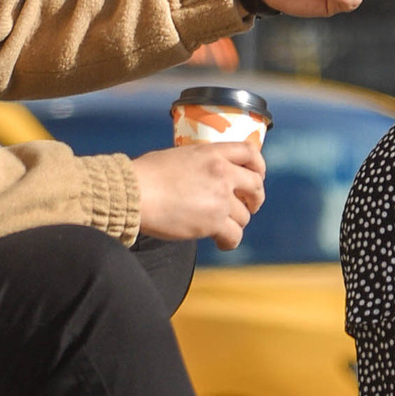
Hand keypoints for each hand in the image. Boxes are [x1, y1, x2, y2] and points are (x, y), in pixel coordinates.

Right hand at [132, 139, 264, 247]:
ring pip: (244, 215)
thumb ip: (200, 163)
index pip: (250, 153)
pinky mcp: (213, 222)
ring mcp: (220, 198)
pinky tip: (221, 242)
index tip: (258, 176)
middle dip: (255, 198)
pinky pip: (234, 235)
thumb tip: (203, 173)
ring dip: (236, 223)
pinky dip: (230, 241)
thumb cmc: (146, 175)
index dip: (259, 166)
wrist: (135, 193)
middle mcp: (222, 173)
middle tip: (249, 206)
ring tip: (223, 228)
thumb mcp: (179, 156)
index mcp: (213, 153)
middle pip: (255, 185)